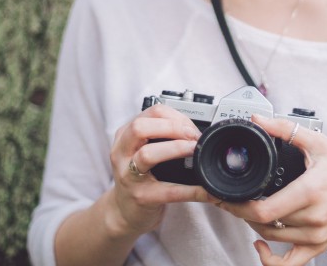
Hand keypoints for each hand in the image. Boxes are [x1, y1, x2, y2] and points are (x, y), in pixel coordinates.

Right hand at [107, 104, 212, 236]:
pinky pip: (168, 191)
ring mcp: (129, 176)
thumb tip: (194, 130)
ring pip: (147, 154)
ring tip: (194, 150)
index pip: (151, 113)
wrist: (124, 212)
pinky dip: (190, 190)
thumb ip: (159, 136)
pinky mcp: (140, 197)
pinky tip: (204, 190)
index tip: (192, 127)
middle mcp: (122, 153)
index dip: (176, 117)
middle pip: (140, 127)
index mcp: (125, 136)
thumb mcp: (140, 150)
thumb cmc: (138, 178)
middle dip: (172, 127)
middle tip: (192, 136)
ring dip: (176, 148)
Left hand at [214, 114, 326, 265]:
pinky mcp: (318, 247)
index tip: (224, 196)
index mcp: (310, 191)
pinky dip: (270, 259)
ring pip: (272, 238)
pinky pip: (289, 264)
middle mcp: (313, 218)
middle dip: (241, 210)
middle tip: (231, 198)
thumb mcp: (320, 143)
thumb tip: (259, 119)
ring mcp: (316, 236)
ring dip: (254, 225)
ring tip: (248, 209)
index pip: (264, 210)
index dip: (238, 206)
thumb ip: (286, 130)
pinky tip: (259, 244)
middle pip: (263, 223)